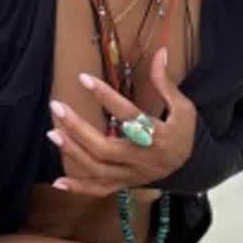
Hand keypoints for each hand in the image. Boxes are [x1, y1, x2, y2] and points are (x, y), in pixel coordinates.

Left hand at [47, 47, 196, 196]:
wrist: (190, 164)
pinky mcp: (125, 184)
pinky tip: (59, 182)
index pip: (128, 114)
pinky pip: (100, 190)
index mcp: (158, 136)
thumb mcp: (183, 107)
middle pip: (105, 148)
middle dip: (78, 129)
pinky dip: (79, 188)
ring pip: (98, 169)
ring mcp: (132, 174)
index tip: (83, 78)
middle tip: (57, 108)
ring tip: (53, 132)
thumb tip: (160, 53)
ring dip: (73, 152)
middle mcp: (142, 158)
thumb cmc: (183, 132)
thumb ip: (166, 83)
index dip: (105, 96)